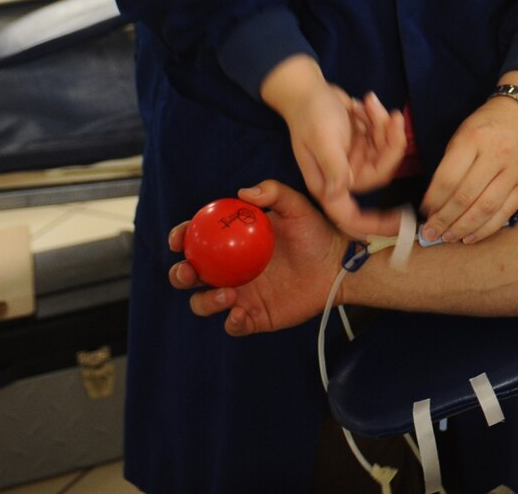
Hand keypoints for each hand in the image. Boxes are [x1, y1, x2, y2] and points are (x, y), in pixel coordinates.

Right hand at [169, 181, 341, 334]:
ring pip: (203, 303)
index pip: (196, 238)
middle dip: (180, 275)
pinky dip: (230, 322)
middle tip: (190, 272)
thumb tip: (242, 193)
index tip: (180, 238)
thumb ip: (273, 192)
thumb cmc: (314, 233)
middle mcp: (228, 269)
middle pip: (190, 275)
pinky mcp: (254, 316)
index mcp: (230, 242)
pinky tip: (239, 313)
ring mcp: (239, 294)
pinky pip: (232, 325)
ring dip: (205, 301)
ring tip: (229, 293)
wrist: (337, 266)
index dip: (181, 237)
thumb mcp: (296, 206)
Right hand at [261, 57, 401, 239]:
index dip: (375, 224)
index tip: (400, 223)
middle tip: (392, 117)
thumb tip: (337, 195)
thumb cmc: (309, 114)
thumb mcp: (322, 139)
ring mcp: (355, 160)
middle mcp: (343, 177)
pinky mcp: (363, 144)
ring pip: (386, 151)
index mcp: (328, 184)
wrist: (308, 89)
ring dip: (383, 125)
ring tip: (370, 102)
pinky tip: (366, 103)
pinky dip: (379, 119)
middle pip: (381, 171)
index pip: (351, 215)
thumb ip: (333, 167)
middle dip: (390, 143)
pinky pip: (384, 137)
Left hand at [419, 88, 517, 243]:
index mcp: (474, 140)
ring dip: (463, 228)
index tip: (423, 210)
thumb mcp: (464, 132)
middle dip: (443, 219)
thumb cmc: (489, 123)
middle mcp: (496, 156)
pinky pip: (505, 213)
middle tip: (429, 232)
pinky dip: (486, 229)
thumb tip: (436, 198)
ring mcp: (513, 173)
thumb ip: (452, 162)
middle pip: (465, 197)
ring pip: (485, 209)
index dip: (433, 200)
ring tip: (446, 237)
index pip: (448, 178)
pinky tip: (470, 237)